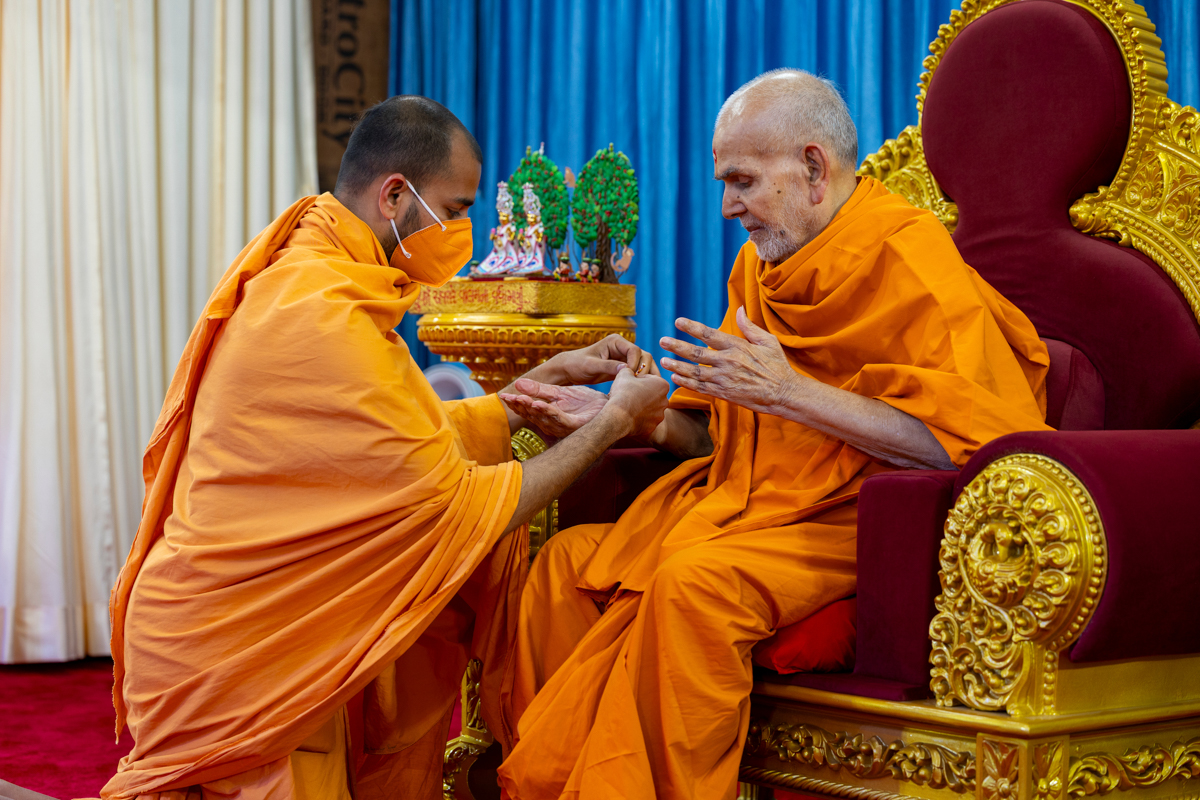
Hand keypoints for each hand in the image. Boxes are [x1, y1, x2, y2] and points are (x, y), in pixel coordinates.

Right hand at [500, 379, 607, 437]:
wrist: (613, 407)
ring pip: (544, 417)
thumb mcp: (560, 392)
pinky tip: (541, 405)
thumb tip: (518, 383)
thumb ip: (540, 390)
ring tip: (520, 400)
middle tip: (508, 398)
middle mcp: (554, 423)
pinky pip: (561, 419)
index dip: (516, 403)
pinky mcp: (577, 426)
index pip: (529, 408)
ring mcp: (565, 426)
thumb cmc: (587, 403)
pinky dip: (550, 412)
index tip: (503, 396)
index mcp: (550, 414)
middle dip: (520, 407)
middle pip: (533, 415)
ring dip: (532, 409)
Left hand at [546, 334, 656, 384]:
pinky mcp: (624, 368)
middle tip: (639, 385)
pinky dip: (641, 381)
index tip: (630, 377)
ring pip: (644, 365)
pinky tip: (643, 391)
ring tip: (646, 389)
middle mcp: (622, 347)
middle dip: (644, 370)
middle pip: (644, 356)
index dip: (636, 364)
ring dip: (647, 375)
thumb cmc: (577, 364)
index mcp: (615, 341)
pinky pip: (637, 373)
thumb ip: (608, 366)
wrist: (570, 370)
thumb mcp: (591, 366)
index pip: (635, 350)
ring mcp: (624, 357)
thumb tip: (626, 368)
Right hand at [604, 367, 669, 437]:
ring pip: (650, 408)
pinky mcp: (652, 427)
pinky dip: (639, 418)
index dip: (638, 379)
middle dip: (642, 393)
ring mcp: (659, 415)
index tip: (630, 383)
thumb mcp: (624, 374)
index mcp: (662, 385)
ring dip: (641, 406)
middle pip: (652, 394)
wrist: (618, 417)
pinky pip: (645, 420)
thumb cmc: (623, 393)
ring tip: (628, 406)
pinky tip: (629, 416)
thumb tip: (628, 369)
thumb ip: (629, 369)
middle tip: (628, 394)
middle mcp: (665, 401)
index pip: (650, 379)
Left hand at [659, 307, 800, 414]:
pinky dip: (686, 383)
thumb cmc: (778, 366)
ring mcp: (724, 379)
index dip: (692, 327)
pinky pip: (700, 388)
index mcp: (737, 346)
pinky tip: (675, 379)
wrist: (783, 394)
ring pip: (694, 372)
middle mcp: (727, 362)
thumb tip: (740, 309)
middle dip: (676, 346)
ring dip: (676, 366)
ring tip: (663, 361)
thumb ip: (750, 327)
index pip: (709, 334)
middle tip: (662, 341)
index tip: (678, 321)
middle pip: (696, 353)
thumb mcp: (768, 341)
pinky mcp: (724, 394)